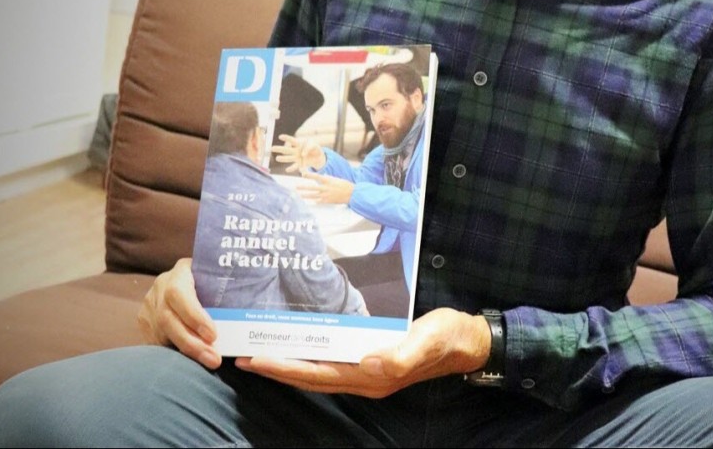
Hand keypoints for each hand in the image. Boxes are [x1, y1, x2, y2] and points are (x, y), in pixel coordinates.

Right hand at [137, 257, 221, 369]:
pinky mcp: (143, 323)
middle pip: (168, 320)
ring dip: (186, 353)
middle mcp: (160, 288)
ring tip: (208, 362)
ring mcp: (148, 306)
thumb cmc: (208, 276)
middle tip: (214, 360)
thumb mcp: (214, 274)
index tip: (213, 335)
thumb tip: (255, 302)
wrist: (182, 275)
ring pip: (162, 335)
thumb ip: (224, 285)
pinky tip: (191, 362)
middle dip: (192, 344)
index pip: (179, 294)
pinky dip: (175, 353)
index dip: (194, 316)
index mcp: (179, 272)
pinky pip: (157, 343)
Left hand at [234, 307, 491, 397]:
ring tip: (265, 351)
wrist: (467, 339)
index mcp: (373, 375)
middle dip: (278, 368)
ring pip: (320, 370)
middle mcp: (365, 376)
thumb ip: (402, 355)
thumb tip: (369, 362)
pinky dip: (312, 354)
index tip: (256, 359)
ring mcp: (369, 369)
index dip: (285, 368)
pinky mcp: (374, 358)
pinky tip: (303, 342)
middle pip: (311, 376)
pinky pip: (333, 359)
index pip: (318, 374)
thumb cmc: (447, 336)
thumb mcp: (427, 339)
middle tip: (246, 356)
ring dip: (291, 363)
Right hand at [270, 133, 325, 172]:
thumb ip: (308, 148)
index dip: (287, 138)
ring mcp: (297, 158)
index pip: (292, 140)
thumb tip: (302, 155)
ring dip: (283, 159)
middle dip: (279, 149)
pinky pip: (296, 167)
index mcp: (299, 144)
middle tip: (271, 148)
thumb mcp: (314, 145)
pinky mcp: (301, 164)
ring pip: (289, 158)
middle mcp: (296, 151)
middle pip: (286, 150)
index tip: (280, 136)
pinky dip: (292, 168)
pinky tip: (287, 170)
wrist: (318, 156)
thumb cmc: (314, 148)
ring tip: (277, 158)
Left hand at [296, 172, 354, 204]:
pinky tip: (310, 201)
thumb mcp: (335, 179)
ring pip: (313, 196)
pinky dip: (314, 201)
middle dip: (303, 188)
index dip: (309, 175)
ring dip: (305, 195)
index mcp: (328, 181)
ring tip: (300, 195)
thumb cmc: (344, 185)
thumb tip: (322, 177)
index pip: (316, 177)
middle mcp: (326, 188)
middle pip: (312, 188)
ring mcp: (326, 196)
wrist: (352, 194)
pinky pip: (318, 201)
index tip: (302, 174)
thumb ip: (327, 179)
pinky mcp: (327, 201)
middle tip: (296, 187)